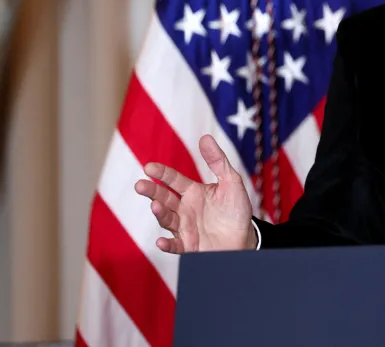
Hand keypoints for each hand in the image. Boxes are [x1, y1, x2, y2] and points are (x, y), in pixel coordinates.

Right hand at [134, 134, 254, 253]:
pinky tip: (161, 241)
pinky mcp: (190, 246)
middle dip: (152, 192)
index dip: (162, 173)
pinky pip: (176, 245)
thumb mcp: (231, 181)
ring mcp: (185, 228)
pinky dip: (167, 244)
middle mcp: (185, 209)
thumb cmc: (236, 210)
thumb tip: (205, 137)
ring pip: (167, 219)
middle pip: (164, 198)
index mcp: (193, 192)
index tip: (149, 167)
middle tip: (140, 185)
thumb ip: (217, 161)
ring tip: (155, 205)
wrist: (245, 238)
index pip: (173, 180)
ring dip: (160, 213)